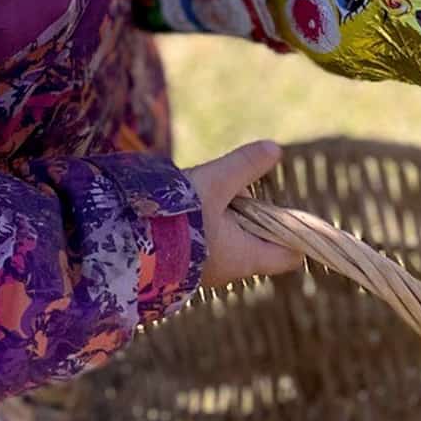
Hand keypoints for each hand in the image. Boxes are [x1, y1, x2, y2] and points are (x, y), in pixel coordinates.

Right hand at [184, 141, 303, 289]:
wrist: (125, 245)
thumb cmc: (178, 218)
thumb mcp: (215, 182)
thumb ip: (244, 166)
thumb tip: (274, 148)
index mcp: (246, 257)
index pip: (289, 256)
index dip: (294, 234)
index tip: (285, 209)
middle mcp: (229, 271)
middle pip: (258, 244)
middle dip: (254, 218)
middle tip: (239, 191)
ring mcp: (205, 272)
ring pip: (230, 243)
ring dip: (226, 221)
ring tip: (208, 195)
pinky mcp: (183, 267)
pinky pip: (205, 246)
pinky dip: (205, 228)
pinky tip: (187, 209)